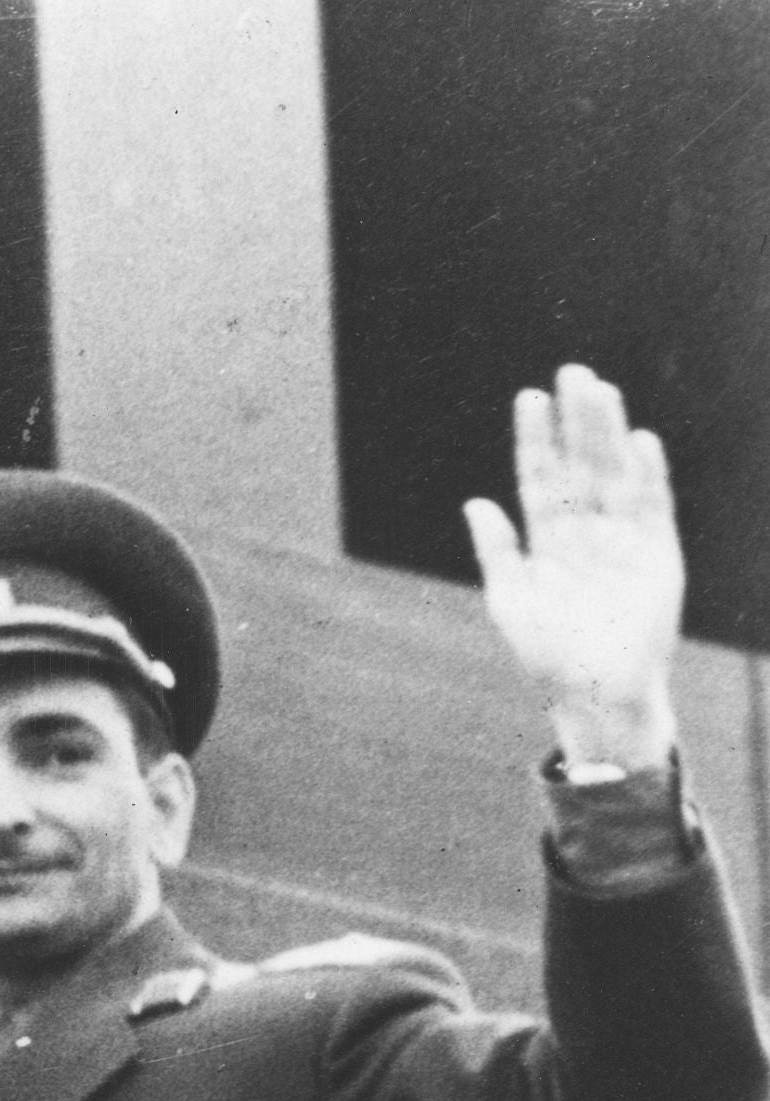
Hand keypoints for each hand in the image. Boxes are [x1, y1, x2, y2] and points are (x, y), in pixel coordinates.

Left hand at [462, 365, 683, 770]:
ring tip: (601, 392)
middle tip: (572, 372)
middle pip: (582, 462)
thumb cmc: (547, 653)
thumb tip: (476, 503)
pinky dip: (647, 475)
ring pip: (616, 473)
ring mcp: (623, 538)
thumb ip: (497, 551)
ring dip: (609, 433)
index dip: (536, 437)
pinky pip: (652, 507)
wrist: (594, 693)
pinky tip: (638, 443)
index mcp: (548, 538)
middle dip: (576, 420)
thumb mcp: (511, 599)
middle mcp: (586, 530)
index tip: (530, 396)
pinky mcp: (658, 553)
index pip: (542, 475)